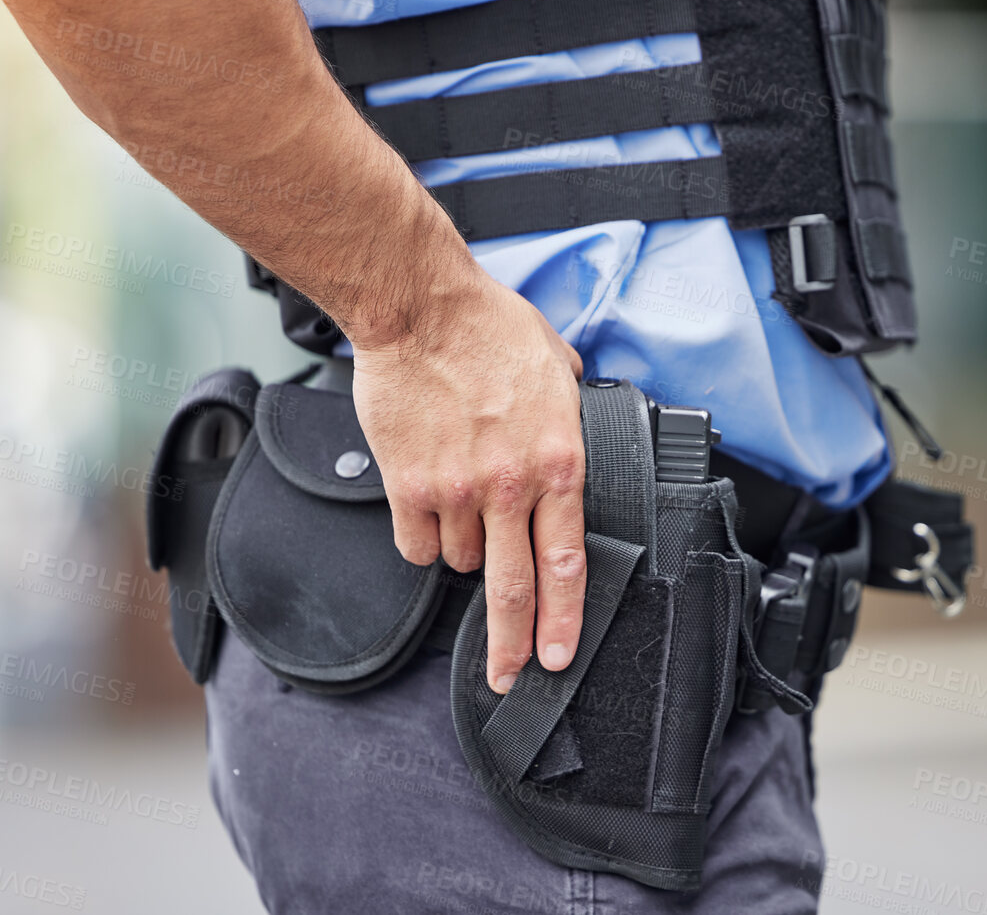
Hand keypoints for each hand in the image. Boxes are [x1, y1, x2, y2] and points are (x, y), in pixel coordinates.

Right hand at [351, 273, 585, 693]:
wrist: (420, 308)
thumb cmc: (486, 327)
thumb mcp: (556, 365)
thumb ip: (570, 404)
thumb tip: (577, 406)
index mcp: (558, 461)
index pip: (567, 561)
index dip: (565, 618)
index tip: (559, 654)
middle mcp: (510, 486)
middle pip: (514, 589)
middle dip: (513, 645)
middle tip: (509, 677)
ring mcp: (457, 491)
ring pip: (459, 559)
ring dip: (463, 548)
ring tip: (461, 504)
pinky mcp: (408, 486)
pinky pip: (415, 544)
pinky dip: (421, 538)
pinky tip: (425, 510)